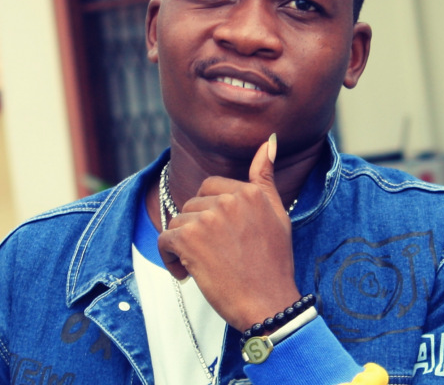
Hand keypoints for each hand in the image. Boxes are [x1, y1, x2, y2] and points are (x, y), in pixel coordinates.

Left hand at [157, 135, 301, 330]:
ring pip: (178, 221)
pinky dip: (170, 258)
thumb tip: (268, 140)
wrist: (268, 303)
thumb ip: (266, 176)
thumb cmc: (273, 263)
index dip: (210, 213)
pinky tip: (187, 273)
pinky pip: (165, 239)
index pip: (211, 187)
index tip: (220, 236)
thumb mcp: (278, 214)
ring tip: (201, 265)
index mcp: (249, 192)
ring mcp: (208, 217)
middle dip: (197, 228)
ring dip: (183, 244)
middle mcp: (229, 199)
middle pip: (193, 204)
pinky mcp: (190, 238)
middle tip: (213, 254)